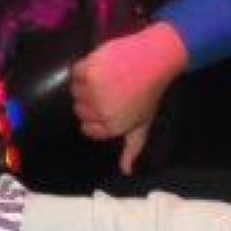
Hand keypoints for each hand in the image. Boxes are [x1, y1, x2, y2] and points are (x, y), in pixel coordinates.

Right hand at [69, 20, 189, 174]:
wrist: (155, 59)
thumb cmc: (150, 93)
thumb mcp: (143, 124)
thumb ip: (132, 148)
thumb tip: (126, 171)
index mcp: (113, 126)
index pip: (88, 129)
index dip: (96, 117)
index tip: (106, 106)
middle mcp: (101, 111)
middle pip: (80, 110)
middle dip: (91, 101)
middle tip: (108, 90)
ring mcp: (93, 90)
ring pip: (75, 91)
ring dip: (86, 85)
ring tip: (105, 78)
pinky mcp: (89, 70)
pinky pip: (75, 73)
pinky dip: (84, 69)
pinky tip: (100, 67)